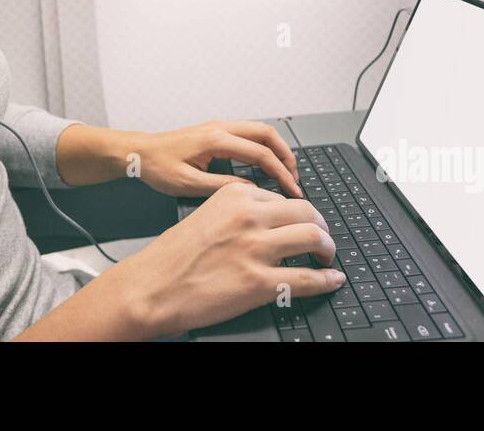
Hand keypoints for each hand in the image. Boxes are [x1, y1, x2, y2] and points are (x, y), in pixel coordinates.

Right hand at [104, 182, 345, 338]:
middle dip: (321, 225)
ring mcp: (256, 249)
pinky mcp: (259, 282)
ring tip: (326, 256)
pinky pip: (307, 279)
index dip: (298, 212)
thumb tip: (266, 219)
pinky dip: (326, 280)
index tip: (302, 221)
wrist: (152, 286)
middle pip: (307, 212)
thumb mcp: (205, 214)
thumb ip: (236, 211)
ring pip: (314, 238)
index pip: (283, 198)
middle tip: (322, 237)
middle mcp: (249, 217)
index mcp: (235, 196)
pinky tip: (331, 279)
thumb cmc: (172, 256)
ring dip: (327, 248)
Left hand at [128, 119, 302, 197]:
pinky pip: (248, 134)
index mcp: (215, 140)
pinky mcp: (216, 131)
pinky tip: (266, 163)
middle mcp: (220, 128)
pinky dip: (263, 146)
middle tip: (295, 178)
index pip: (260, 153)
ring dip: (276, 149)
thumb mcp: (188, 184)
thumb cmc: (157, 167)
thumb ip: (222, 187)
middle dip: (286, 155)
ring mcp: (218, 127)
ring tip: (285, 171)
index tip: (291, 190)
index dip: (280, 173)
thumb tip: (251, 191)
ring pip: (259, 131)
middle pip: (266, 134)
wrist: (140, 152)